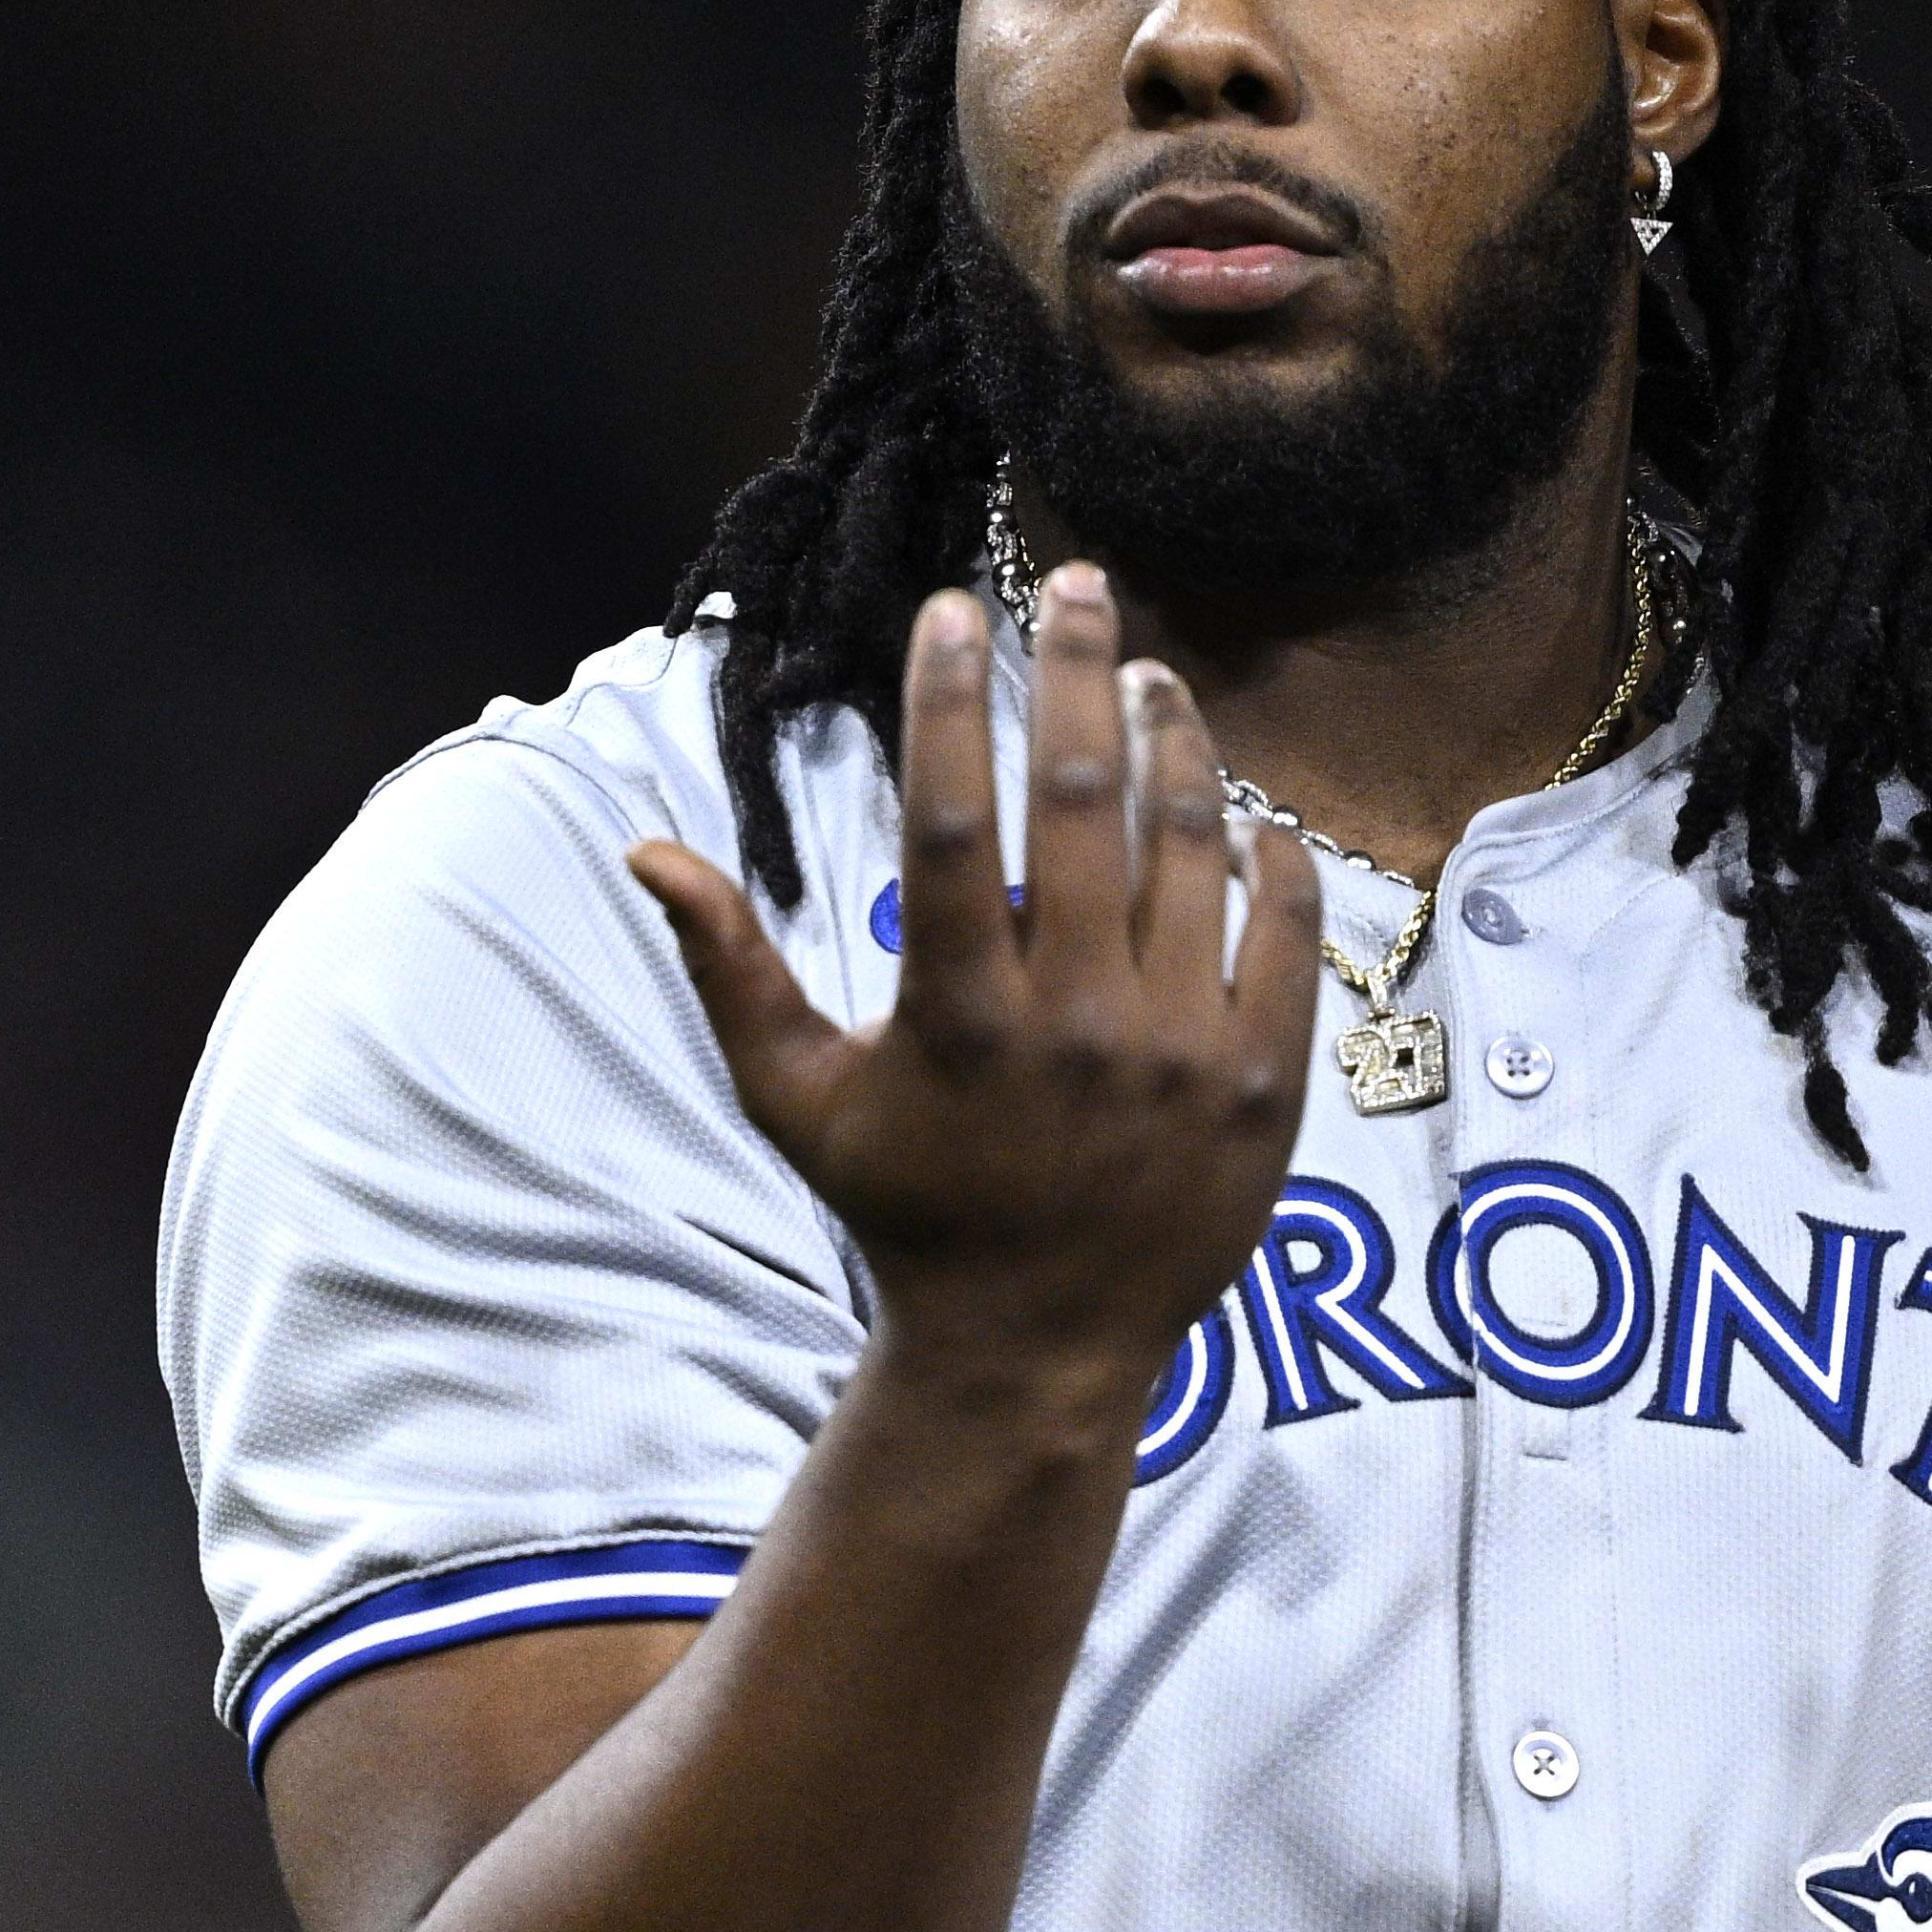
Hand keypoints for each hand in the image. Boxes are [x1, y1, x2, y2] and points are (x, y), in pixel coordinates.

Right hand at [628, 569, 1321, 1397]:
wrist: (1037, 1349)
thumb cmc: (906, 1209)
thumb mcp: (796, 1100)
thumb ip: (729, 970)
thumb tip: (647, 850)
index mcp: (957, 1020)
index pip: (948, 821)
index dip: (948, 701)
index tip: (953, 606)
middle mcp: (1075, 1026)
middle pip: (1082, 802)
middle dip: (1076, 669)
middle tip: (1075, 582)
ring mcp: (1183, 1054)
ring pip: (1191, 848)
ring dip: (1175, 740)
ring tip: (1150, 674)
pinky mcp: (1266, 1085)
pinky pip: (1284, 931)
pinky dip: (1268, 855)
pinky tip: (1241, 804)